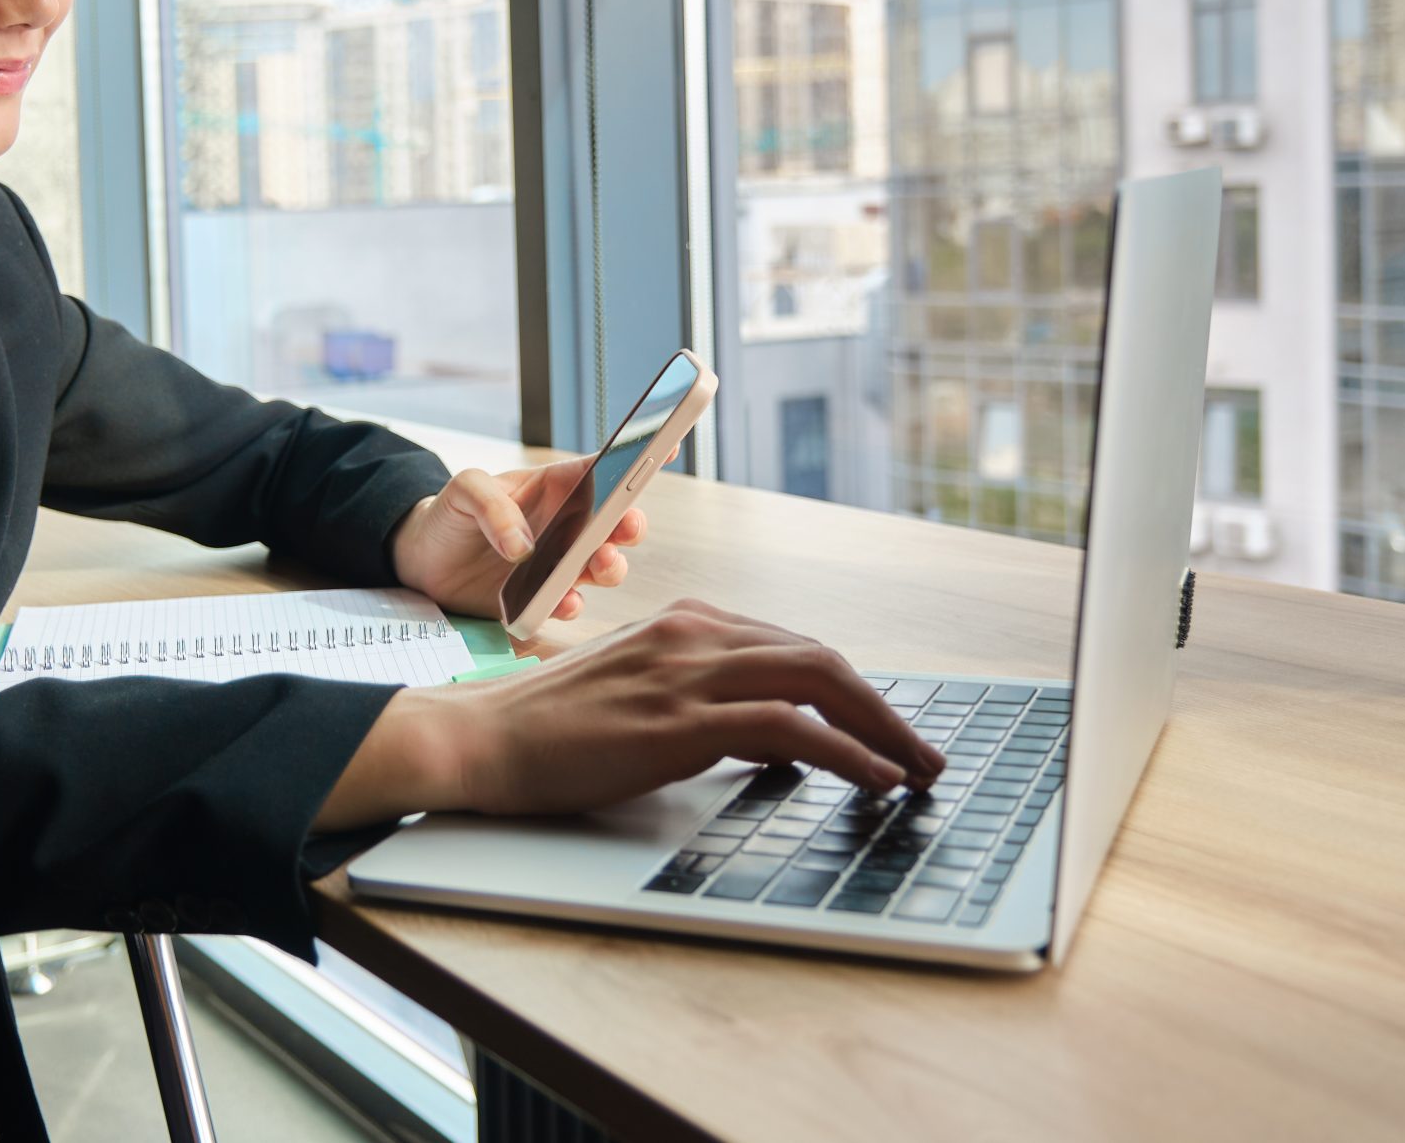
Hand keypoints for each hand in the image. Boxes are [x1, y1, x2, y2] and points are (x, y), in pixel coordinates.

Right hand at [315, 598, 944, 829]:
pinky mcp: (679, 721)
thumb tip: (770, 741)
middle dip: (883, 706)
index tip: (887, 727)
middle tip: (925, 751)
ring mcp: (686, 673)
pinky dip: (846, 752)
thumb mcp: (634, 698)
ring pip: (817, 680)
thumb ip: (698, 703)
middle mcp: (692, 634)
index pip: (793, 646)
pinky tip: (875, 779)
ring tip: (918, 770)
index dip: (852, 688)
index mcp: (684, 624)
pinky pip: (788, 727)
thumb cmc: (546, 730)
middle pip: (820, 656)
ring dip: (882, 727)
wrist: (479, 741)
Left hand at [390, 461, 645, 623]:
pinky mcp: (543, 599)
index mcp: (555, 487)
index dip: (637, 456)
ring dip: (609, 567)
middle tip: (622, 528)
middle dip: (629, 525)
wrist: (421, 561)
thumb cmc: (449, 514)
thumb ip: (492, 505)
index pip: (604, 468)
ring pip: (603, 565)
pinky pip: (570, 603)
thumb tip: (524, 546)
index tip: (664, 447)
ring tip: (596, 566)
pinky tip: (560, 601)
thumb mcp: (464, 490)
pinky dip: (571, 604)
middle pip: (615, 523)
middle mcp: (567, 525)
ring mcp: (559, 563)